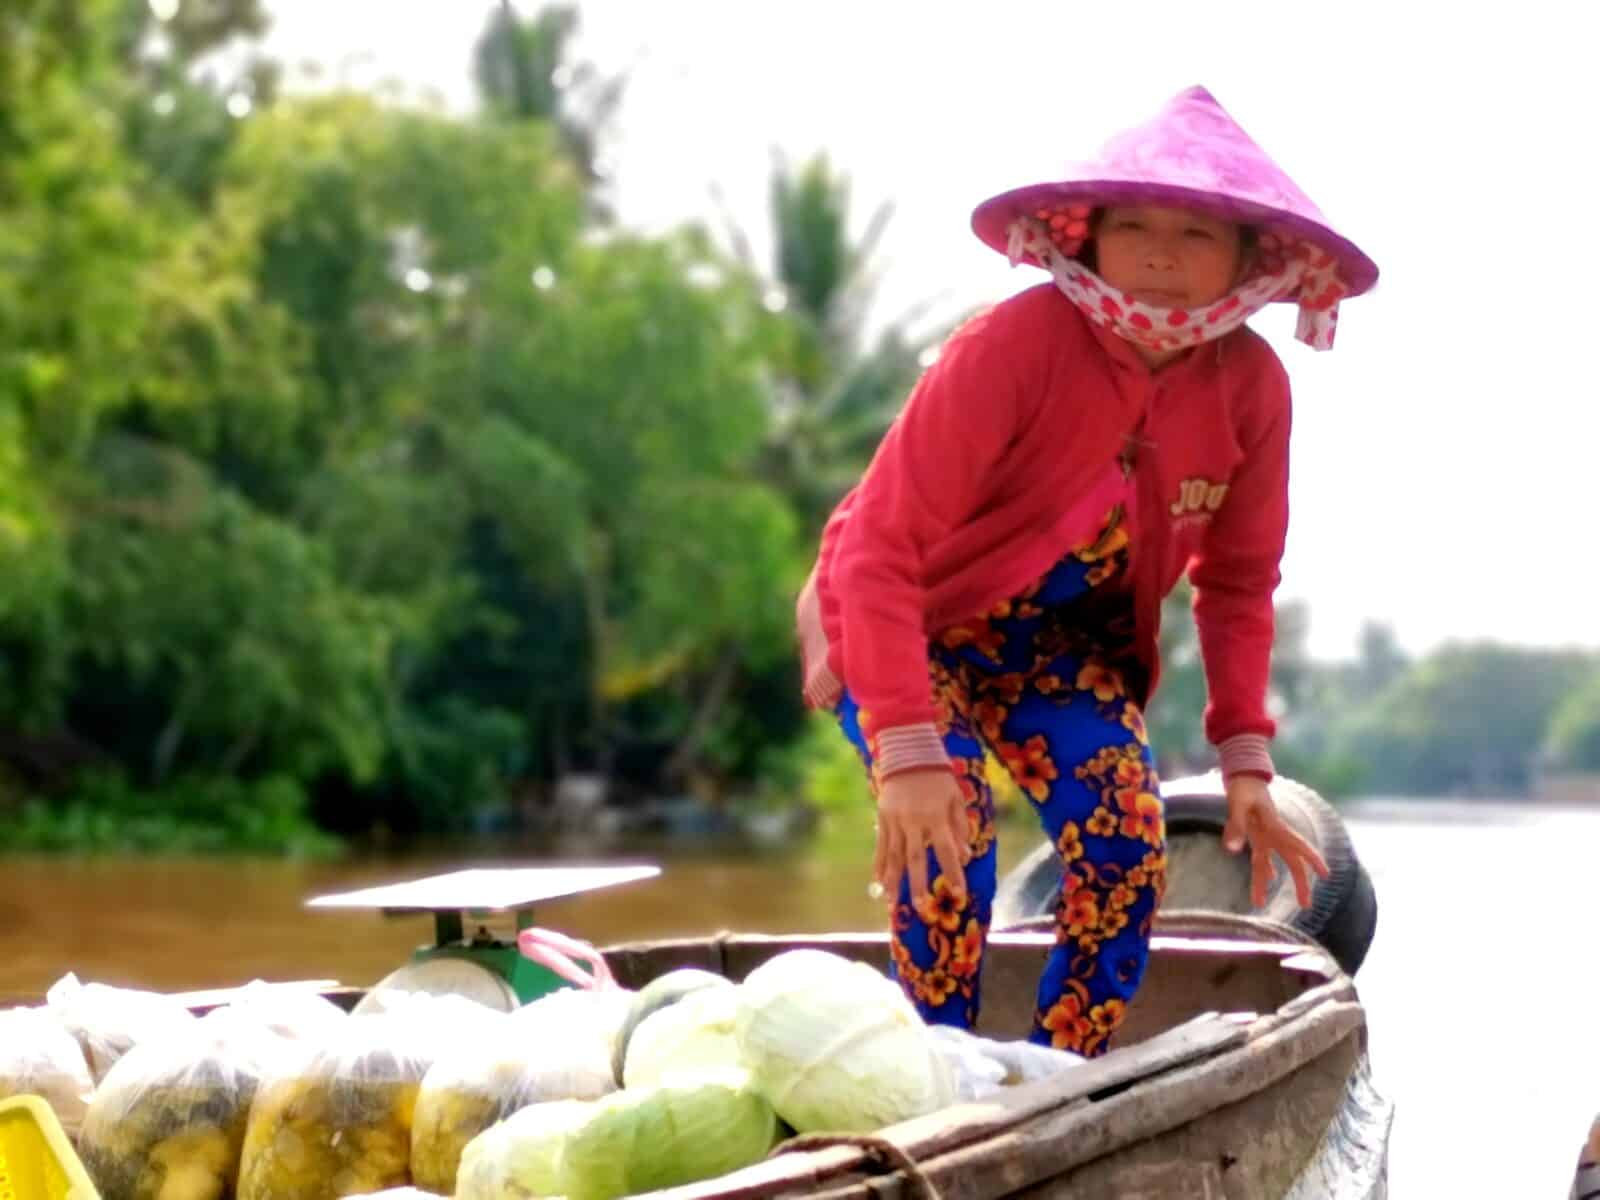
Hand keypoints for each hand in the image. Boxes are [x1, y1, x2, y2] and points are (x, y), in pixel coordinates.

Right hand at [874, 767, 969, 910]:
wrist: (907, 755)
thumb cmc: (937, 778)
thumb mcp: (955, 799)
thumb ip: (959, 828)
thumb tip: (965, 857)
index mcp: (935, 816)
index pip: (946, 851)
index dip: (953, 873)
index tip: (959, 894)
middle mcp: (913, 822)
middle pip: (916, 859)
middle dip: (918, 885)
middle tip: (921, 909)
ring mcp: (895, 821)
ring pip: (894, 856)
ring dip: (894, 881)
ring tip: (893, 903)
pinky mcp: (883, 819)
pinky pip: (881, 847)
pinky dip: (879, 865)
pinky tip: (878, 883)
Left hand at [1221, 775, 1329, 908]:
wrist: (1242, 774)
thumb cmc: (1242, 787)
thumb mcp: (1237, 805)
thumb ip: (1235, 827)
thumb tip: (1233, 851)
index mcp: (1275, 826)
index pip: (1298, 845)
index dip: (1313, 859)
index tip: (1327, 874)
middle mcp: (1274, 834)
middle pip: (1292, 862)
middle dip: (1300, 884)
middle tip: (1306, 906)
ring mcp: (1266, 835)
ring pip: (1271, 863)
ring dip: (1266, 882)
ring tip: (1261, 903)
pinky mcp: (1257, 834)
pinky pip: (1261, 856)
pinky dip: (1264, 869)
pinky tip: (1268, 880)